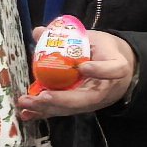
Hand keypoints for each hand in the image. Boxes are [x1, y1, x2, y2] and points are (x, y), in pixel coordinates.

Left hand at [22, 30, 137, 121]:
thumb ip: (70, 35)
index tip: (84, 67)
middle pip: (86, 99)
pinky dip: (44, 113)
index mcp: (117, 67)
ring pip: (72, 108)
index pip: (114, 70)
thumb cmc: (106, 51)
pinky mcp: (82, 107)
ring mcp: (94, 101)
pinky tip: (27, 114)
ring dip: (48, 107)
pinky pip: (63, 111)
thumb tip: (38, 31)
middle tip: (42, 96)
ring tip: (26, 102)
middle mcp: (106, 89)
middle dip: (62, 99)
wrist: (119, 69)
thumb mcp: (94, 38)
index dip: (100, 71)